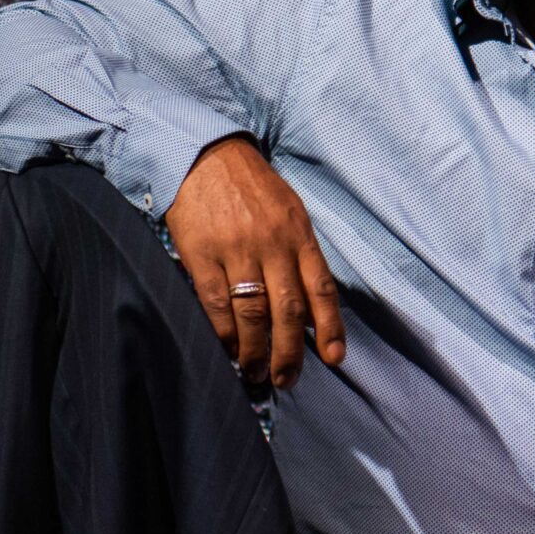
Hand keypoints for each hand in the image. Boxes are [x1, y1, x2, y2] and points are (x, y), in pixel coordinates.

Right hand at [163, 135, 345, 387]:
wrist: (204, 154)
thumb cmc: (251, 187)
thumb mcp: (288, 212)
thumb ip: (299, 257)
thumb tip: (307, 312)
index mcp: (298, 232)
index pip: (321, 288)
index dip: (329, 327)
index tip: (333, 358)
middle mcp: (272, 243)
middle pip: (287, 310)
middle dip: (289, 352)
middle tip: (285, 379)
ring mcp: (236, 249)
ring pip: (252, 313)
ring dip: (255, 350)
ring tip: (254, 372)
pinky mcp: (201, 254)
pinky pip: (216, 303)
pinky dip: (224, 332)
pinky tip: (229, 348)